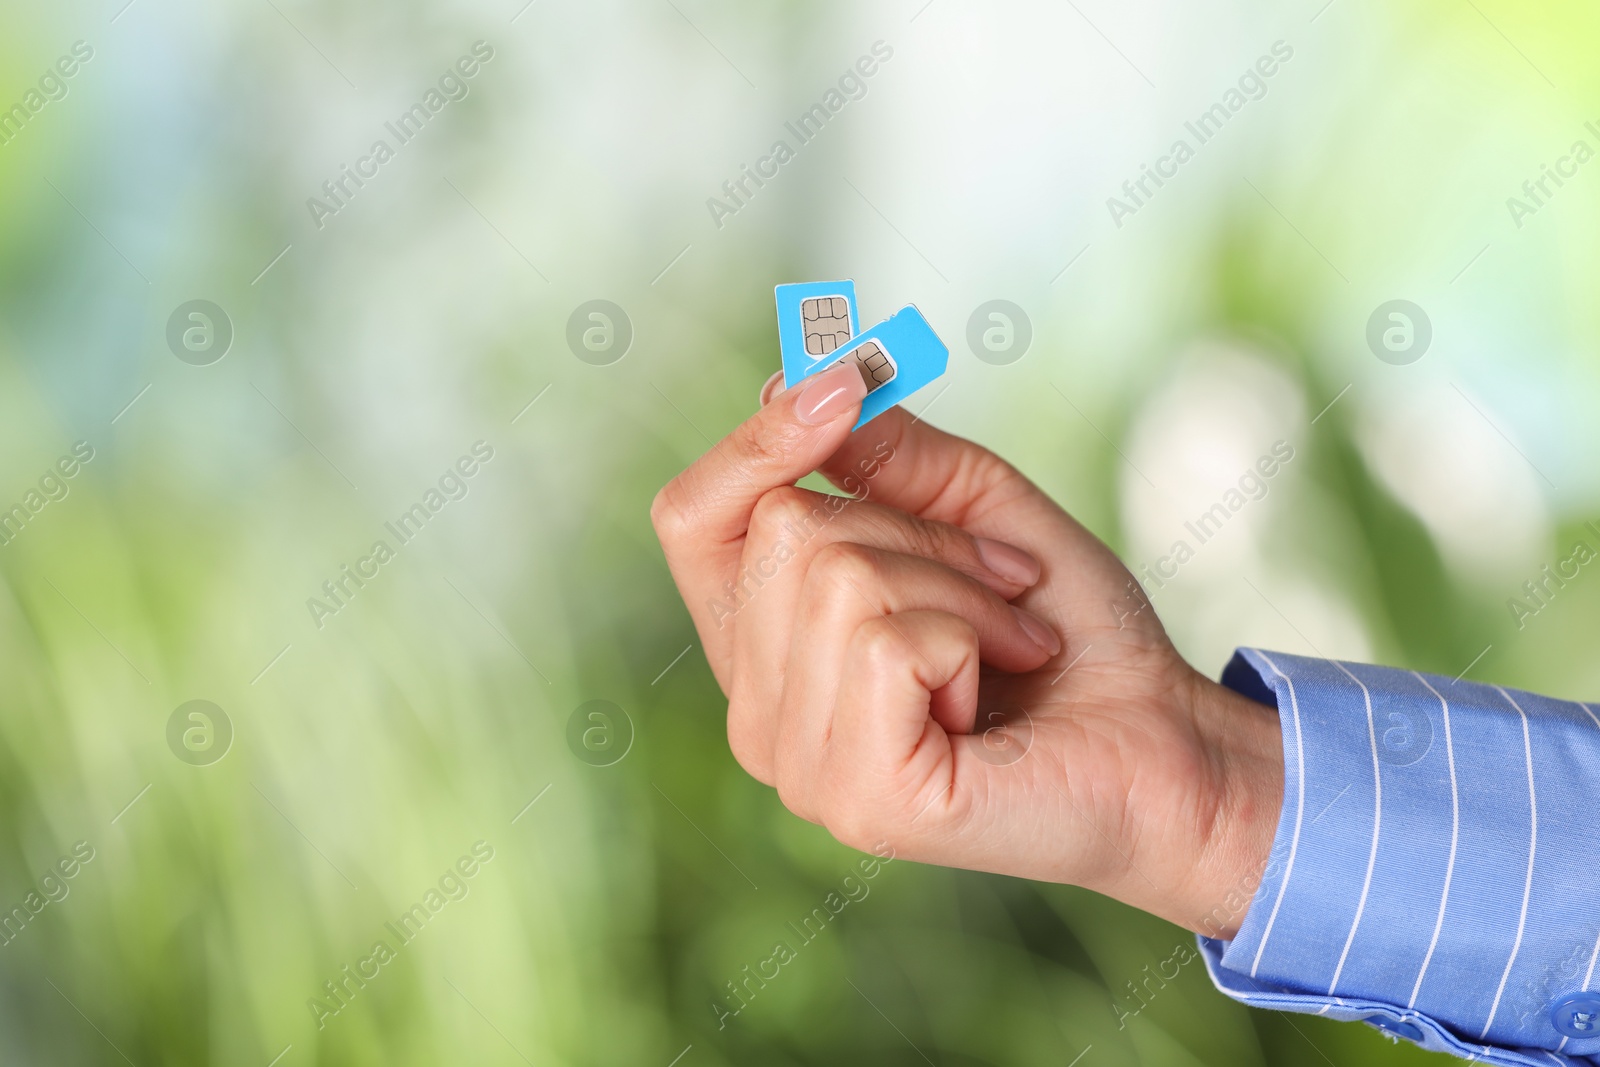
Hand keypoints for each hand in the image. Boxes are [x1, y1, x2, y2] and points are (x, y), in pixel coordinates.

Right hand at [651, 362, 1283, 934]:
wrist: (1166, 740)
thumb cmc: (1069, 631)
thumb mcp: (973, 509)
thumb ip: (883, 454)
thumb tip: (793, 380)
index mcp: (766, 649)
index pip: (691, 520)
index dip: (752, 442)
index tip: (840, 383)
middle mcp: (759, 717)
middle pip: (783, 529)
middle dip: (919, 531)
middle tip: (1004, 584)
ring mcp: (803, 769)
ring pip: (837, 580)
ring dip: (960, 588)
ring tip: (1010, 643)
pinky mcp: (863, 798)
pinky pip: (884, 642)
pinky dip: (970, 636)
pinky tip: (996, 691)